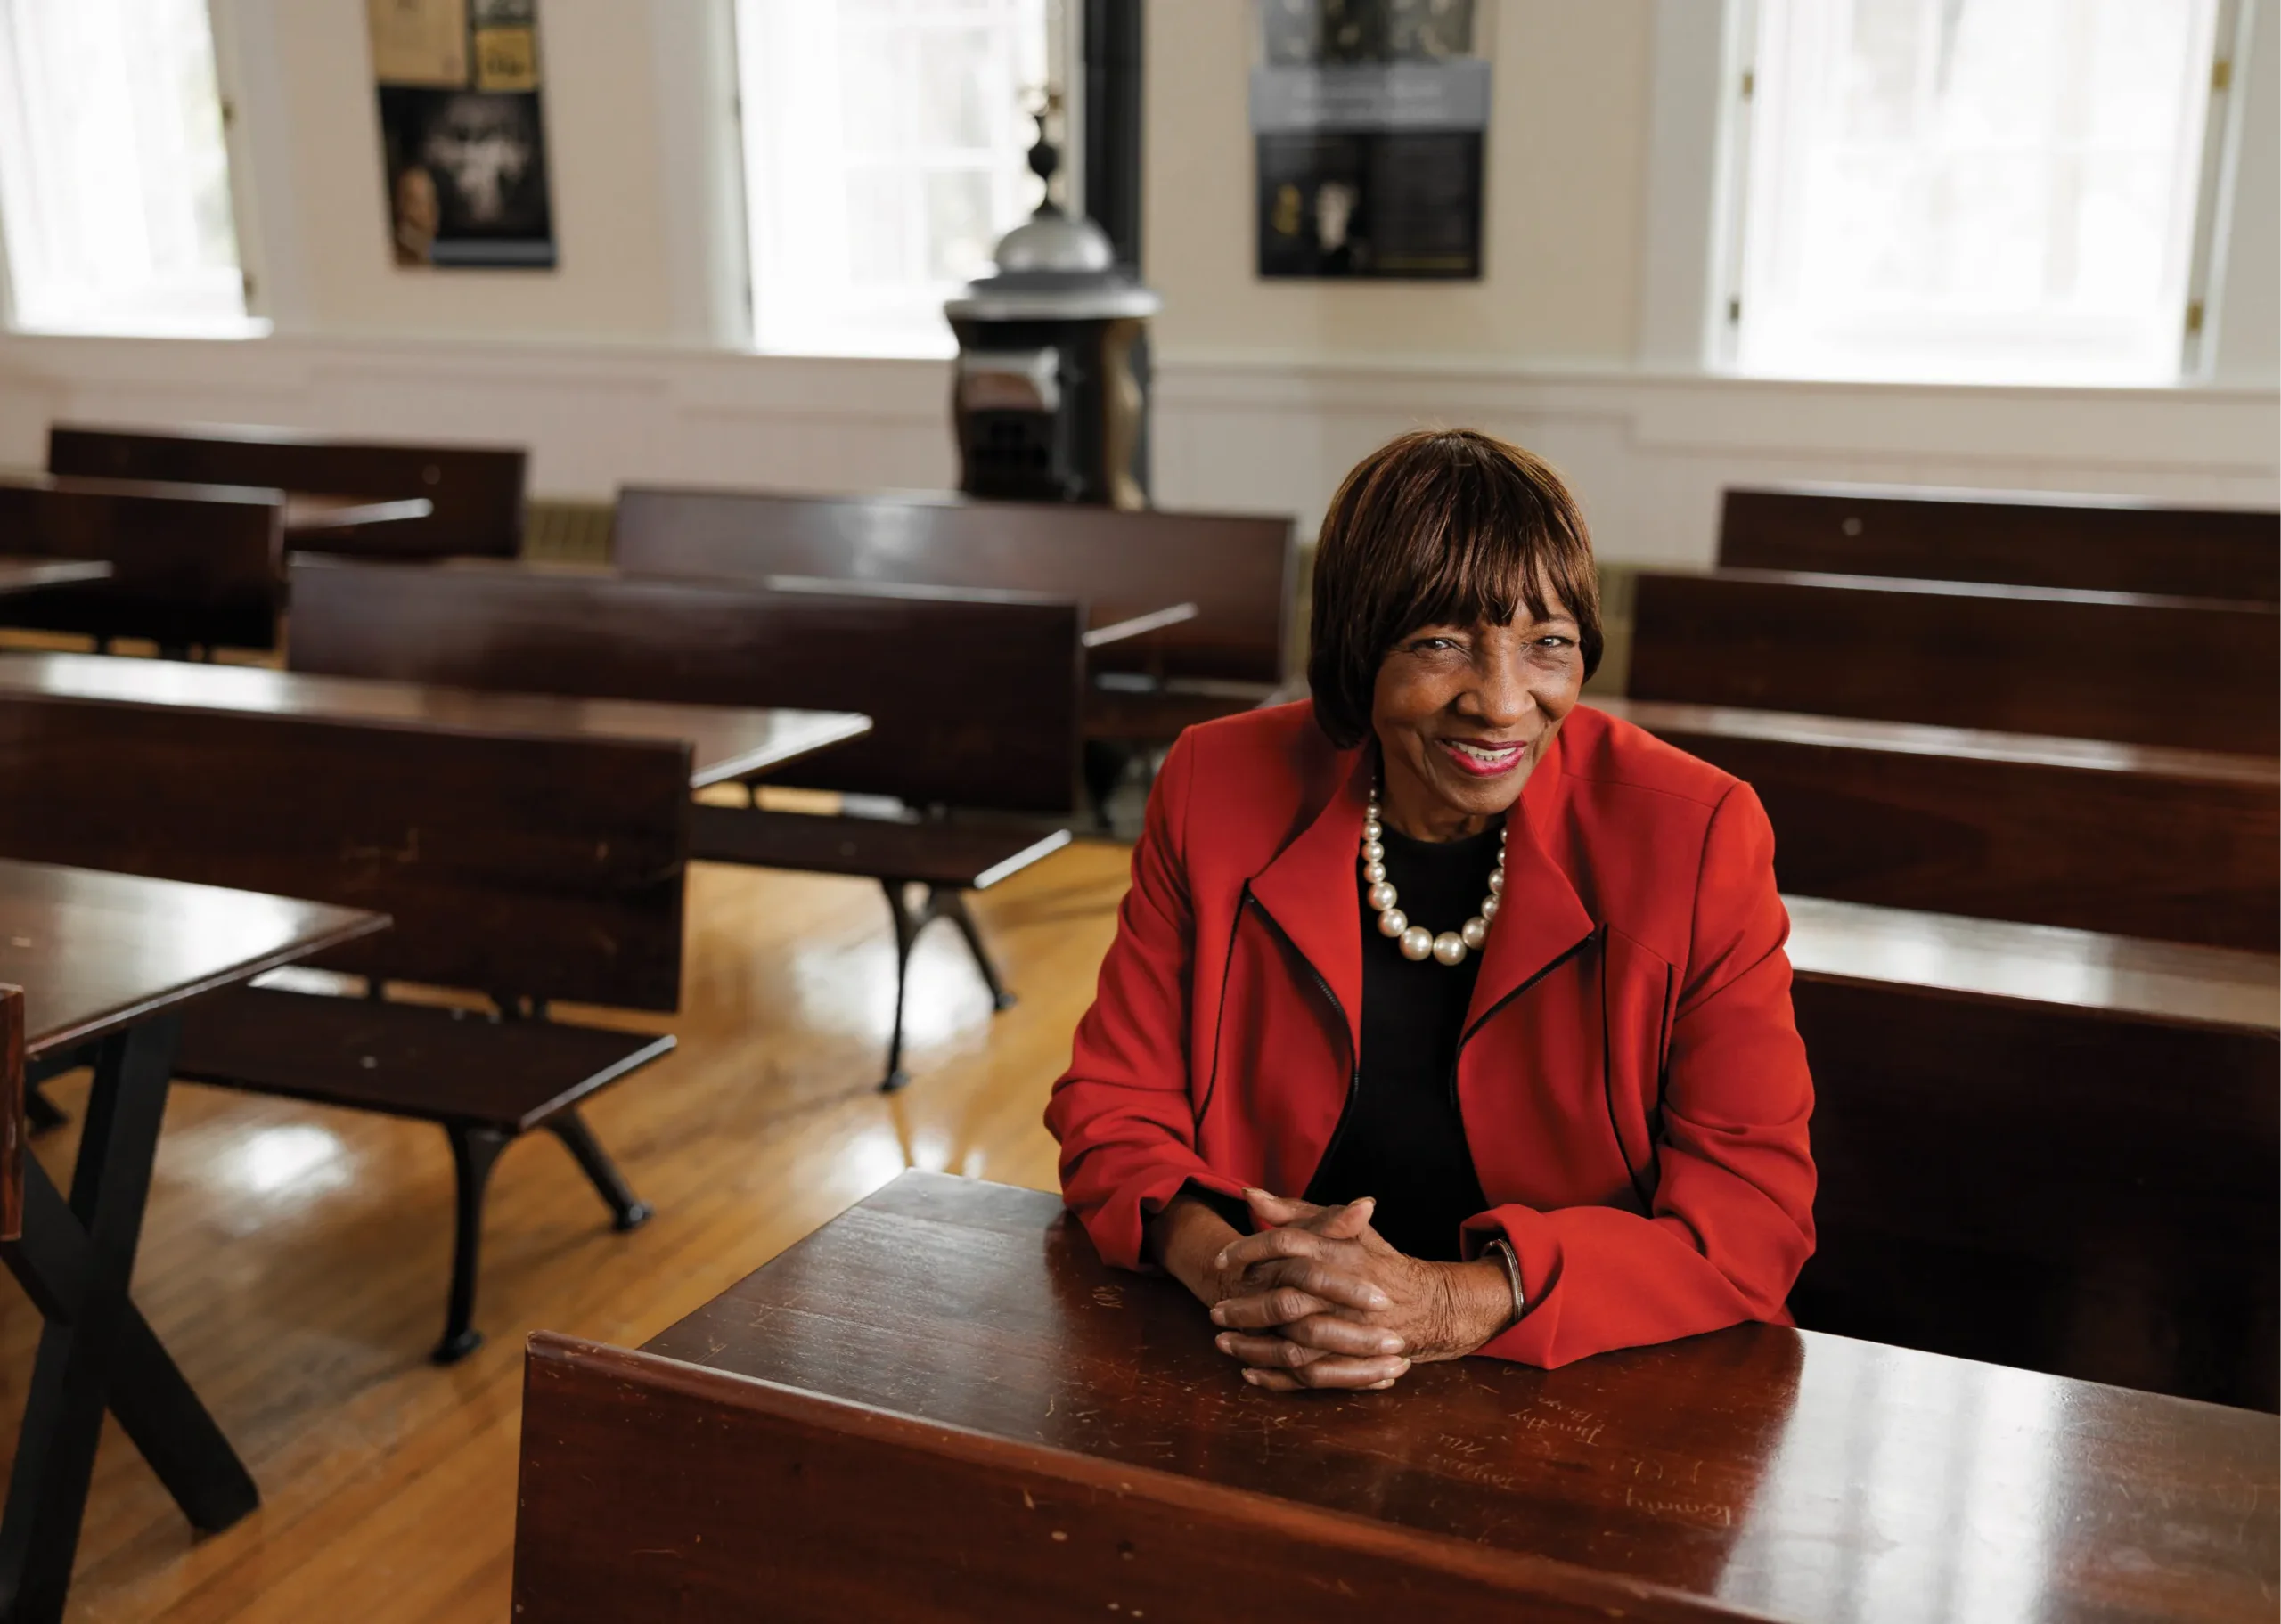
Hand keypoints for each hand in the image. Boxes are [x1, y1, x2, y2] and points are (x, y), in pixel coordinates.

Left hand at [1208, 1189, 1513, 1391]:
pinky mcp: (1355, 1364)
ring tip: (1223, 1343)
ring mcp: (1353, 1333)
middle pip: (1286, 1300)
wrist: (1429, 1306)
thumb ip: (1297, 1211)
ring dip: (1254, 1348)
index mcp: (1344, 1253)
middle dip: (1245, 1307)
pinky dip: (1277, 1379)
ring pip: (1295, 1345)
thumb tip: (1251, 1195)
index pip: (1288, 1244)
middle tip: (1216, 1309)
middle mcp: (1348, 1294)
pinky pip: (1310, 1376)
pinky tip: (1249, 1373)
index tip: (1221, 1259)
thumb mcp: (1346, 1227)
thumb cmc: (1378, 1261)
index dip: (1250, 1250)